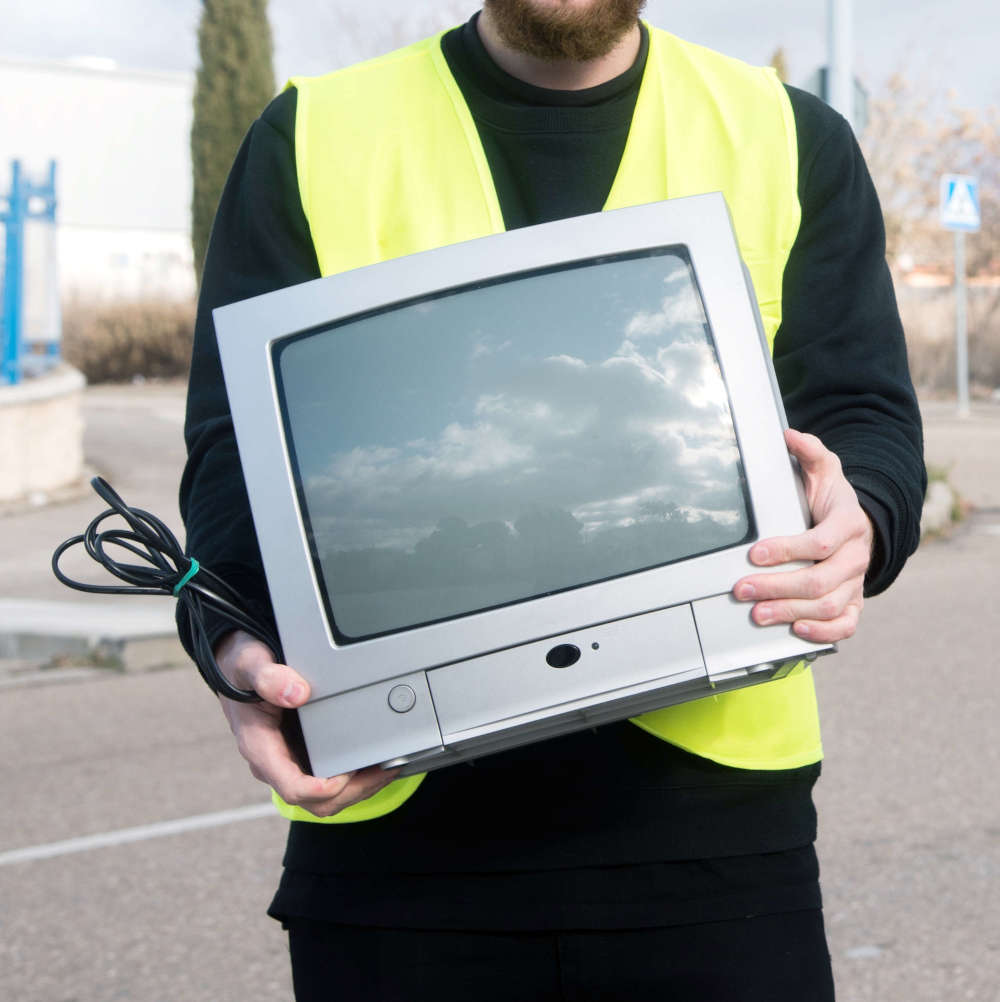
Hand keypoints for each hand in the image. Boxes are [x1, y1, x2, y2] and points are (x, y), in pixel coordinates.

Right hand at [214, 630, 398, 816]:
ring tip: (388, 768)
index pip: (290, 786)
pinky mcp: (300, 756)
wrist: (235, 669)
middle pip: (315, 800)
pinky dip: (355, 778)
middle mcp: (274, 761)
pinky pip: (327, 781)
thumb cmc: (242, 669)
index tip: (346, 775)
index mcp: (259, 747)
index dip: (320, 789)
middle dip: (352, 791)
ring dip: (359, 788)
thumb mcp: (250, 664)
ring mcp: (288, 762)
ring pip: (325, 797)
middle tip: (383, 771)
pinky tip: (375, 762)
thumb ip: (270, 677)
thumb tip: (297, 693)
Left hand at [732, 428, 873, 644]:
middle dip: (777, 587)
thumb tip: (789, 435)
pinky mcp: (853, 602)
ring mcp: (855, 583)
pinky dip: (822, 632)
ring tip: (758, 613)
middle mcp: (856, 557)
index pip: (820, 542)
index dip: (788, 549)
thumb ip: (809, 452)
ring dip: (790, 612)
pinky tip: (795, 630)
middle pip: (820, 580)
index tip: (756, 553)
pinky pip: (845, 625)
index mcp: (848, 524)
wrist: (860, 524)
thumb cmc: (832, 499)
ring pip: (828, 606)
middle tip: (743, 589)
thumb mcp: (823, 470)